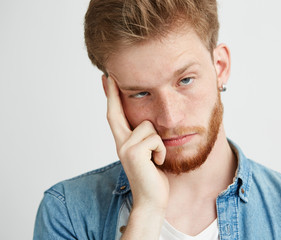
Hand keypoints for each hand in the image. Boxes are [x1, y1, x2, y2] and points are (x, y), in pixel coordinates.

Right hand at [102, 75, 168, 211]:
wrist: (152, 201)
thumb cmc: (154, 178)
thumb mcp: (149, 154)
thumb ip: (145, 139)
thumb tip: (149, 124)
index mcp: (124, 143)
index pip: (115, 116)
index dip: (111, 97)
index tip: (107, 80)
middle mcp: (121, 143)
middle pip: (115, 113)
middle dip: (113, 93)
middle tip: (109, 75)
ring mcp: (125, 148)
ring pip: (148, 126)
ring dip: (158, 142)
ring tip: (156, 158)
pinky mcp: (134, 152)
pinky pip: (155, 138)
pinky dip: (161, 151)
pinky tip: (157, 163)